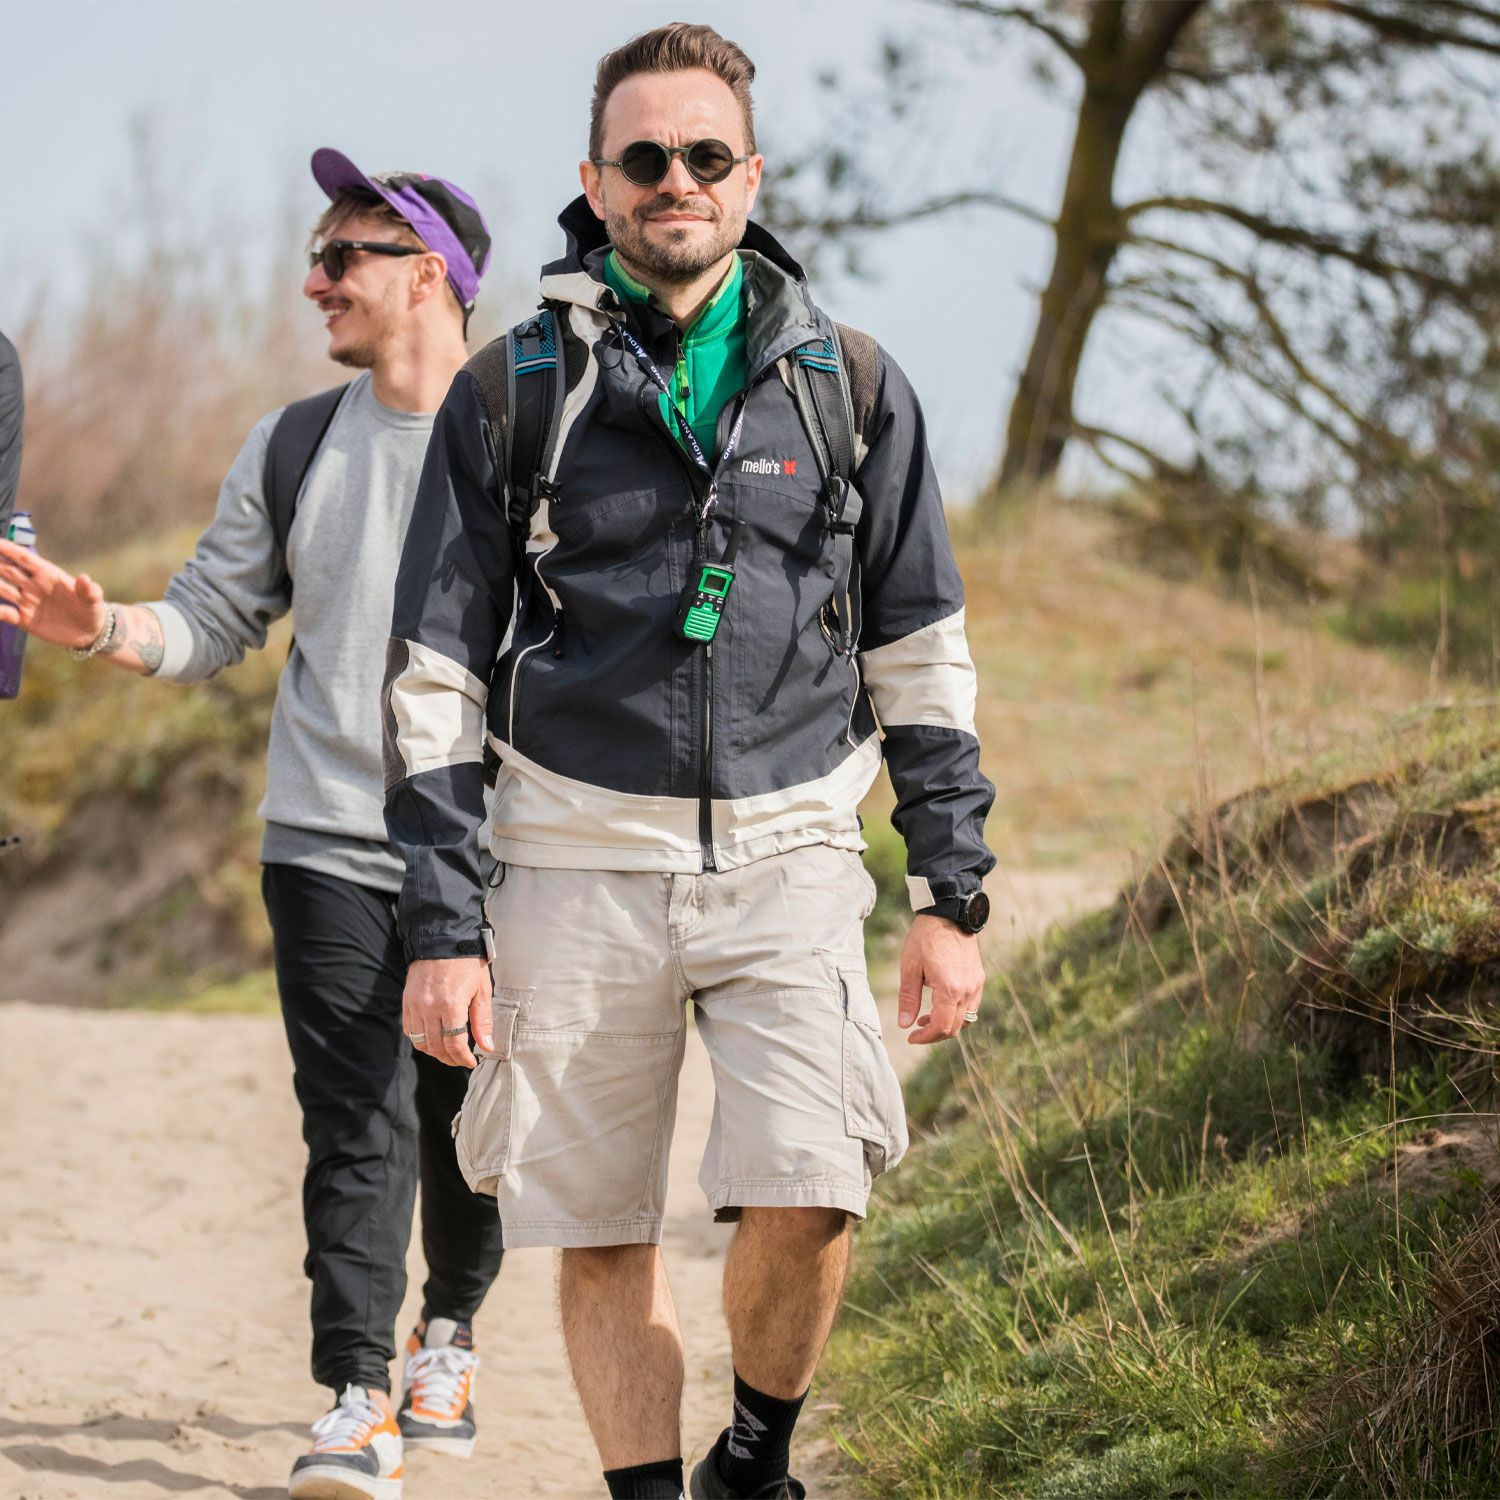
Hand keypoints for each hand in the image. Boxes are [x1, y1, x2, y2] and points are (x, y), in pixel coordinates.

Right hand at [0, 538, 105, 648]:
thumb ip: (88, 590)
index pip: (23, 558)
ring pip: (1, 589)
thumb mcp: (93, 599)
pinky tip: (0, 611)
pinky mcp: (24, 619)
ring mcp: (26, 601)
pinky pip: (6, 614)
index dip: (8, 548)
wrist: (89, 632)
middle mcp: (32, 585)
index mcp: (47, 574)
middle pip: (6, 570)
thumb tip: (84, 579)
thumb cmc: (92, 610)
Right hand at [402, 957, 493, 1068]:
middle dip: (450, 1058)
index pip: (454, 1044)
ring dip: (435, 1051)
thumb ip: (483, 1020)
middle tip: (461, 1059)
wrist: (443, 940)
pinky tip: (433, 1037)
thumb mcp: (482, 990)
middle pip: (436, 1047)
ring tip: (448, 1051)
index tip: (471, 1062)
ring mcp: (415, 1005)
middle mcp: (430, 1007)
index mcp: (451, 1004)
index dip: (462, 1058)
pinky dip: (420, 1039)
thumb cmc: (466, 963)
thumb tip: (487, 1046)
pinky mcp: (407, 1001)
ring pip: (420, 1042)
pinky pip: (409, 1030)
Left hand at [897, 913, 985, 1044]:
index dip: (925, 1037)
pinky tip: (941, 1003)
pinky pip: (971, 1005)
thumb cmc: (925, 938)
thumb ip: (908, 998)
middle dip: (935, 1033)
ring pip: (966, 1019)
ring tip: (926, 1016)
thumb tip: (904, 1024)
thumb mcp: (910, 968)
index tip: (911, 1037)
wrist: (948, 914)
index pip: (941, 1027)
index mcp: (950, 989)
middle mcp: (968, 990)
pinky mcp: (978, 978)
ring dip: (947, 1023)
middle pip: (955, 1027)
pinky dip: (957, 1012)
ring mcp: (976, 984)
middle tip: (916, 1029)